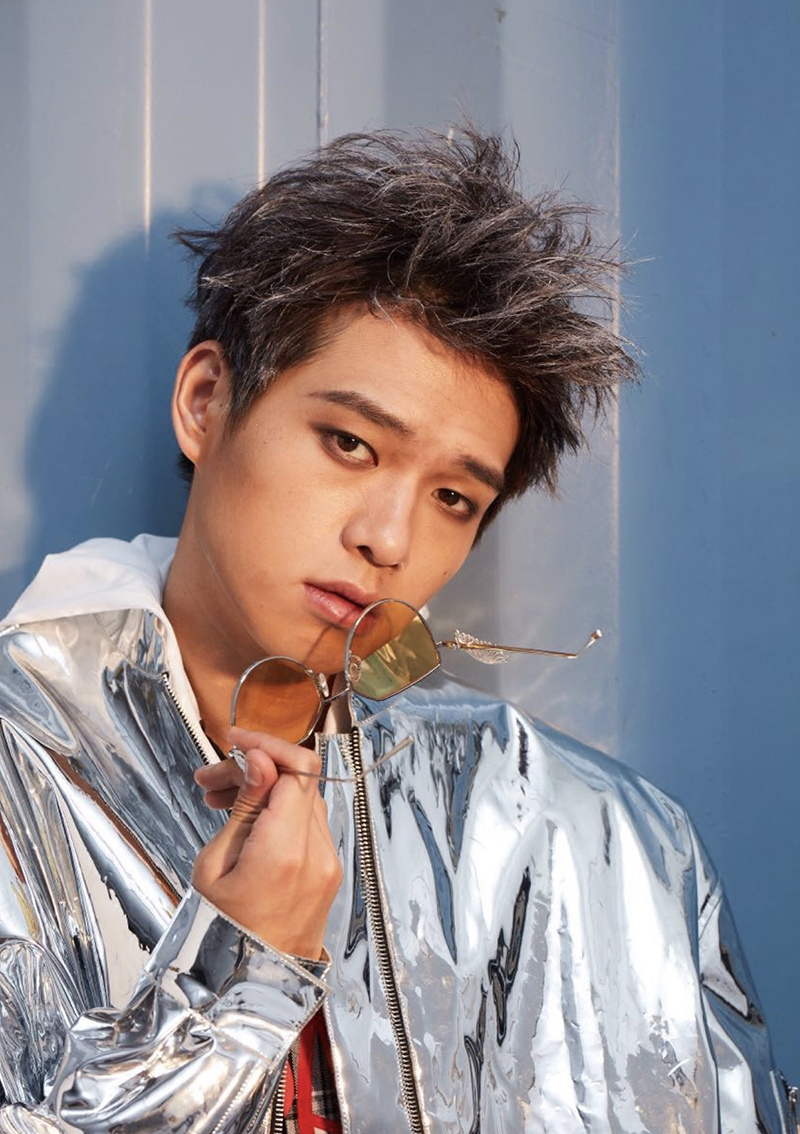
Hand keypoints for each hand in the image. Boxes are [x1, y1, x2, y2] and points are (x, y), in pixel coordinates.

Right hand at [192, 727, 342, 959]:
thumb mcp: (215, 866)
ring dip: (266, 789)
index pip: (298, 769)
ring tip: (220, 800)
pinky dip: (280, 813)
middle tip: (211, 779)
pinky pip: (308, 826)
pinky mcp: (329, 872)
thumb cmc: (221, 935)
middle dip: (257, 768)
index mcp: (287, 851)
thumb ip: (245, 808)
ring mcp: (329, 864)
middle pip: (300, 780)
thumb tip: (262, 761)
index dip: (267, 745)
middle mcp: (318, 854)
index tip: (235, 743)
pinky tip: (247, 821)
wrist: (248, 989)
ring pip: (303, 800)